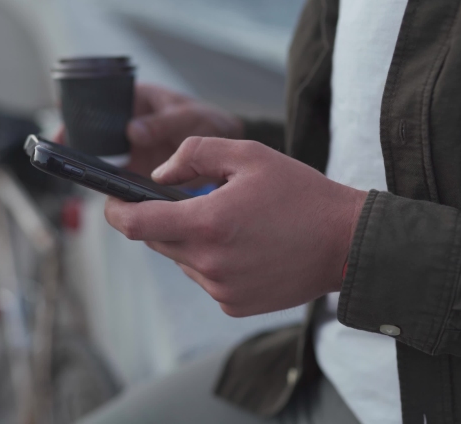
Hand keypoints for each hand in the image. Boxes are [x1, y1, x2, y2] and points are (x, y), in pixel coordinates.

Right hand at [53, 84, 242, 175]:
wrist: (227, 150)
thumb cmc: (207, 122)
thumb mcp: (189, 116)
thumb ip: (164, 122)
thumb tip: (133, 131)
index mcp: (136, 100)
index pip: (98, 98)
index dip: (77, 106)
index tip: (64, 113)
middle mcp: (126, 124)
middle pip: (90, 130)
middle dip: (74, 139)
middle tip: (62, 148)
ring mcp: (129, 150)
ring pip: (99, 157)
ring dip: (89, 167)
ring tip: (81, 174)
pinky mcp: (136, 173)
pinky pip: (116, 180)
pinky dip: (111, 188)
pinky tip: (110, 196)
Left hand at [104, 137, 367, 316]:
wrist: (347, 243)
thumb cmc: (300, 194)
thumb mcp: (248, 155)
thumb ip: (194, 155)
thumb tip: (159, 175)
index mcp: (206, 224)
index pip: (136, 224)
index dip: (116, 210)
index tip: (113, 200)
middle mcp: (208, 263)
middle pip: (157, 241)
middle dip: (163, 219)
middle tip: (194, 200)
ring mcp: (220, 289)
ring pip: (182, 260)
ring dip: (191, 241)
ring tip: (231, 223)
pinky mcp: (234, 305)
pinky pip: (205, 278)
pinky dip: (212, 261)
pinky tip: (245, 246)